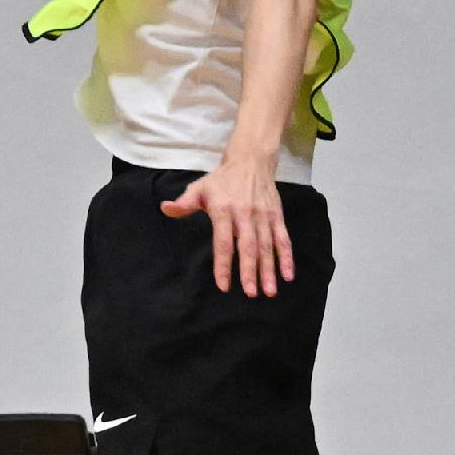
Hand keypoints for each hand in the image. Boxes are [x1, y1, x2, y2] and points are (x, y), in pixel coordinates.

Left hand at [163, 153, 298, 295]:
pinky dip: (287, 257)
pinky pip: (283, 239)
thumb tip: (165, 208)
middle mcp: (245, 214)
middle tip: (251, 293)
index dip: (223, 264)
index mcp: (223, 210)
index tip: (223, 285)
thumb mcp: (200, 188)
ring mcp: (263, 215)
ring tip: (269, 291)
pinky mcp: (276, 215)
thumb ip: (184, 203)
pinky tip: (288, 276)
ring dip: (269, 269)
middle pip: (248, 247)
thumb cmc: (222, 180)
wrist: (250, 161)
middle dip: (250, 271)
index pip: (223, 242)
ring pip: (267, 246)